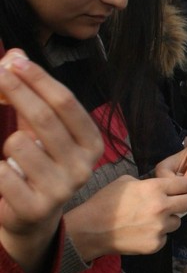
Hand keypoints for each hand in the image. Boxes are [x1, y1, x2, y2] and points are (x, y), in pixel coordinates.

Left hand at [0, 51, 103, 272]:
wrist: (33, 217)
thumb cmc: (39, 164)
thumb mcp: (42, 130)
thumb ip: (32, 95)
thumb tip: (15, 55)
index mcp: (91, 144)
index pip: (66, 103)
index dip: (39, 79)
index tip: (15, 61)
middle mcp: (83, 167)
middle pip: (44, 118)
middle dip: (18, 91)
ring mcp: (61, 190)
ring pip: (18, 144)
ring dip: (7, 144)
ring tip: (13, 158)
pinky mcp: (35, 208)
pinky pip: (3, 172)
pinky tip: (6, 178)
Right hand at [64, 174, 186, 259]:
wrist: (91, 230)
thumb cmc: (105, 202)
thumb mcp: (125, 182)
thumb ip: (148, 183)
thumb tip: (161, 187)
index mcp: (155, 188)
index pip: (185, 183)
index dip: (182, 185)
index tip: (178, 189)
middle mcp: (162, 207)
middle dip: (184, 202)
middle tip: (174, 204)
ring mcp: (160, 228)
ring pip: (177, 222)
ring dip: (169, 220)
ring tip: (151, 220)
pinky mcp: (156, 244)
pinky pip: (165, 237)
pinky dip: (157, 235)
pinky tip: (142, 233)